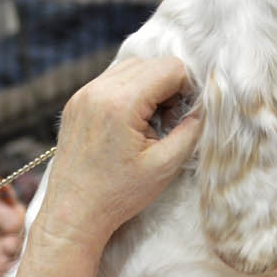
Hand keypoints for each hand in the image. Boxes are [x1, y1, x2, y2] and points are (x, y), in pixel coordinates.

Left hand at [31, 56, 201, 255]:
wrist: (72, 213)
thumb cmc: (118, 194)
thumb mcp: (165, 165)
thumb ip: (191, 130)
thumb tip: (203, 107)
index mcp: (121, 103)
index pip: (170, 68)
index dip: (187, 89)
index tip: (182, 119)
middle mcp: (98, 90)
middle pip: (151, 63)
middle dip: (169, 87)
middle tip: (167, 124)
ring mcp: (83, 94)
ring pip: (131, 68)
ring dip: (149, 87)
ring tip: (149, 124)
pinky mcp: (76, 102)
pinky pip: (111, 80)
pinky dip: (129, 92)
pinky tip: (131, 124)